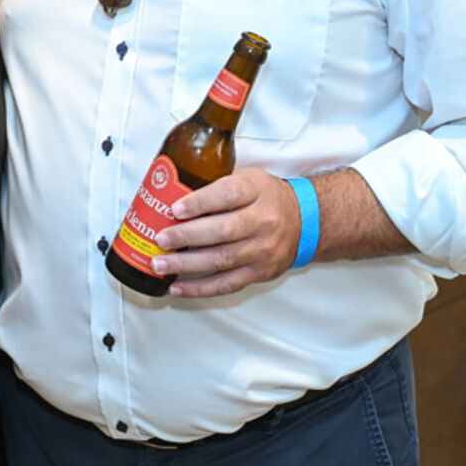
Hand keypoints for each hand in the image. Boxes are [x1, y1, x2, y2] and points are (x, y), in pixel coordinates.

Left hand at [150, 167, 303, 296]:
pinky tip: (178, 287)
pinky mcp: (259, 273)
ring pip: (221, 260)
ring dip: (187, 264)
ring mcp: (262, 250)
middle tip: (161, 239)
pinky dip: (200, 287)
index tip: (175, 208)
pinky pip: (227, 284)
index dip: (200, 202)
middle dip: (187, 236)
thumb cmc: (267, 197)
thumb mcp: (248, 177)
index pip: (228, 194)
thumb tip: (172, 186)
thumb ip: (217, 181)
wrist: (304, 221)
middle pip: (223, 231)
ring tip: (160, 264)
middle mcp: (263, 221)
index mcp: (257, 191)